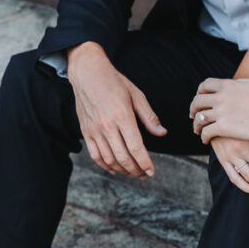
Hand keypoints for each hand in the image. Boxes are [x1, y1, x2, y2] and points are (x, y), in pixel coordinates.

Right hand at [67, 42, 166, 178]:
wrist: (87, 72)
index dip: (145, 163)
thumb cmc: (114, 82)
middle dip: (136, 170)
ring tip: (133, 172)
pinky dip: (106, 166)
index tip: (151, 172)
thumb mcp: (136, 95)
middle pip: (123, 158)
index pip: (136, 148)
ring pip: (110, 160)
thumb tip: (162, 133)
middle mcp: (107, 125)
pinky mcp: (86, 131)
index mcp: (122, 116)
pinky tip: (115, 169)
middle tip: (144, 175)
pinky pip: (96, 155)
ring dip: (123, 170)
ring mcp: (94, 130)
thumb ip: (149, 117)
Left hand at [190, 77, 248, 146]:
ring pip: (199, 118)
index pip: (205, 84)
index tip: (199, 97)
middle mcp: (221, 97)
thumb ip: (243, 82)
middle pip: (197, 101)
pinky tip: (205, 140)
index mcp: (228, 85)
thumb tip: (238, 82)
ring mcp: (220, 113)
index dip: (199, 91)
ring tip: (197, 130)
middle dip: (193, 108)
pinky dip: (203, 136)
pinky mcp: (222, 128)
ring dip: (196, 124)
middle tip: (192, 115)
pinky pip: (206, 132)